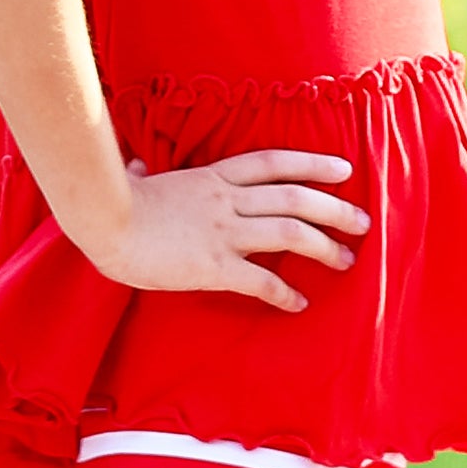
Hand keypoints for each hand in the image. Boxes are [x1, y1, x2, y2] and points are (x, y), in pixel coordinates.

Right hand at [82, 151, 370, 311]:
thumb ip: (147, 170)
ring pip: (289, 232)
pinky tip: (300, 303)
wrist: (104, 222)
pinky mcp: (214, 265)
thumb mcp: (139, 177)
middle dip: (334, 209)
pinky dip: (284, 292)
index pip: (274, 163)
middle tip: (362, 221)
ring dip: (323, 246)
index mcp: (213, 177)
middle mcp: (226, 200)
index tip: (344, 169)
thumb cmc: (114, 202)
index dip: (312, 164)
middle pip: (295, 197)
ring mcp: (222, 231)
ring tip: (346, 260)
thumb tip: (137, 163)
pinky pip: (260, 280)